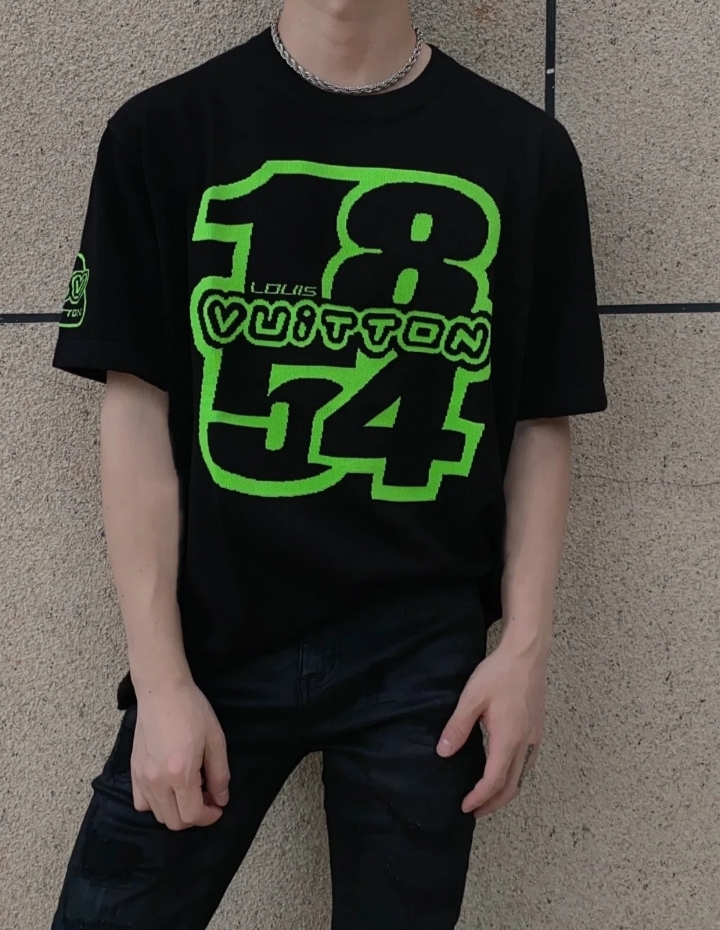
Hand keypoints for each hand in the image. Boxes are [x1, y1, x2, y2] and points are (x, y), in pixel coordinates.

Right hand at [131, 679, 229, 830]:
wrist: (162, 691)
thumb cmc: (191, 711)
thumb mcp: (215, 740)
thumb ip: (219, 774)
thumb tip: (221, 799)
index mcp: (180, 774)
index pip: (192, 815)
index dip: (209, 817)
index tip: (218, 806)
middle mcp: (157, 781)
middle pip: (174, 821)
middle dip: (194, 817)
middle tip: (207, 799)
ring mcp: (141, 777)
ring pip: (158, 815)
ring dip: (176, 811)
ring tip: (189, 790)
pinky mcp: (133, 771)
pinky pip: (141, 802)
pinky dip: (156, 804)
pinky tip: (169, 788)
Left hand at [437, 637, 547, 817]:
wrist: (527, 654)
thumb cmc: (499, 673)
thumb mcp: (472, 697)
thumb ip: (458, 726)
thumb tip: (444, 751)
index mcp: (508, 739)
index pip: (494, 781)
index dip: (479, 798)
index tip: (465, 807)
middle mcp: (525, 743)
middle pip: (512, 786)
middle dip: (493, 803)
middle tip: (475, 811)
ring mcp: (535, 737)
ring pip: (523, 776)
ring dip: (505, 791)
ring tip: (487, 796)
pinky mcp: (537, 729)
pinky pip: (528, 763)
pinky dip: (515, 776)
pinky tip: (504, 770)